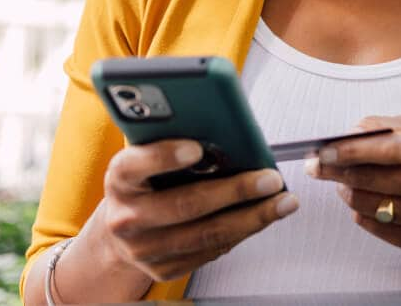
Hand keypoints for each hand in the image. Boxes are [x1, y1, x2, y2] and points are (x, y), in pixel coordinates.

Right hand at [98, 140, 298, 281]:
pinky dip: (242, 232)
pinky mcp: (163, 269)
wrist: (120, 229)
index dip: (166, 156)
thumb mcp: (146, 154)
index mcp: (120, 177)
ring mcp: (144, 249)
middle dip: (236, 190)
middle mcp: (127, 216)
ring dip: (252, 217)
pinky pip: (211, 251)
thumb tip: (225, 131)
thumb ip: (173, 141)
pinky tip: (262, 217)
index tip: (197, 148)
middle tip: (269, 178)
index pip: (136, 164)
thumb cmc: (143, 181)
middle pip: (186, 204)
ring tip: (281, 201)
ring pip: (206, 234)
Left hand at [305, 115, 400, 251]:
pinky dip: (358, 209)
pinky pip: (371, 224)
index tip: (323, 150)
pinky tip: (363, 197)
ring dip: (345, 189)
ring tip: (343, 179)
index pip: (388, 150)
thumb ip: (382, 125)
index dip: (351, 150)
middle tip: (316, 164)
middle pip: (371, 179)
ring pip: (365, 203)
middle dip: (335, 170)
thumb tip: (349, 132)